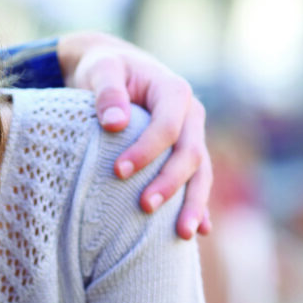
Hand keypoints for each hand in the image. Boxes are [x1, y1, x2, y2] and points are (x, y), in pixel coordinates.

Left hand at [57, 31, 211, 239]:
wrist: (114, 67)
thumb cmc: (105, 67)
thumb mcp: (101, 70)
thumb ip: (107, 91)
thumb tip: (115, 123)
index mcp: (173, 91)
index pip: (167, 126)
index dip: (147, 151)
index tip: (118, 171)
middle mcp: (190, 115)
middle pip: (190, 154)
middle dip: (170, 183)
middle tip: (144, 207)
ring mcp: (192, 135)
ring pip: (201, 173)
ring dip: (194, 204)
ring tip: (184, 235)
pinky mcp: (184, 152)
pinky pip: (196, 181)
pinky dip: (200, 205)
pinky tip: (200, 231)